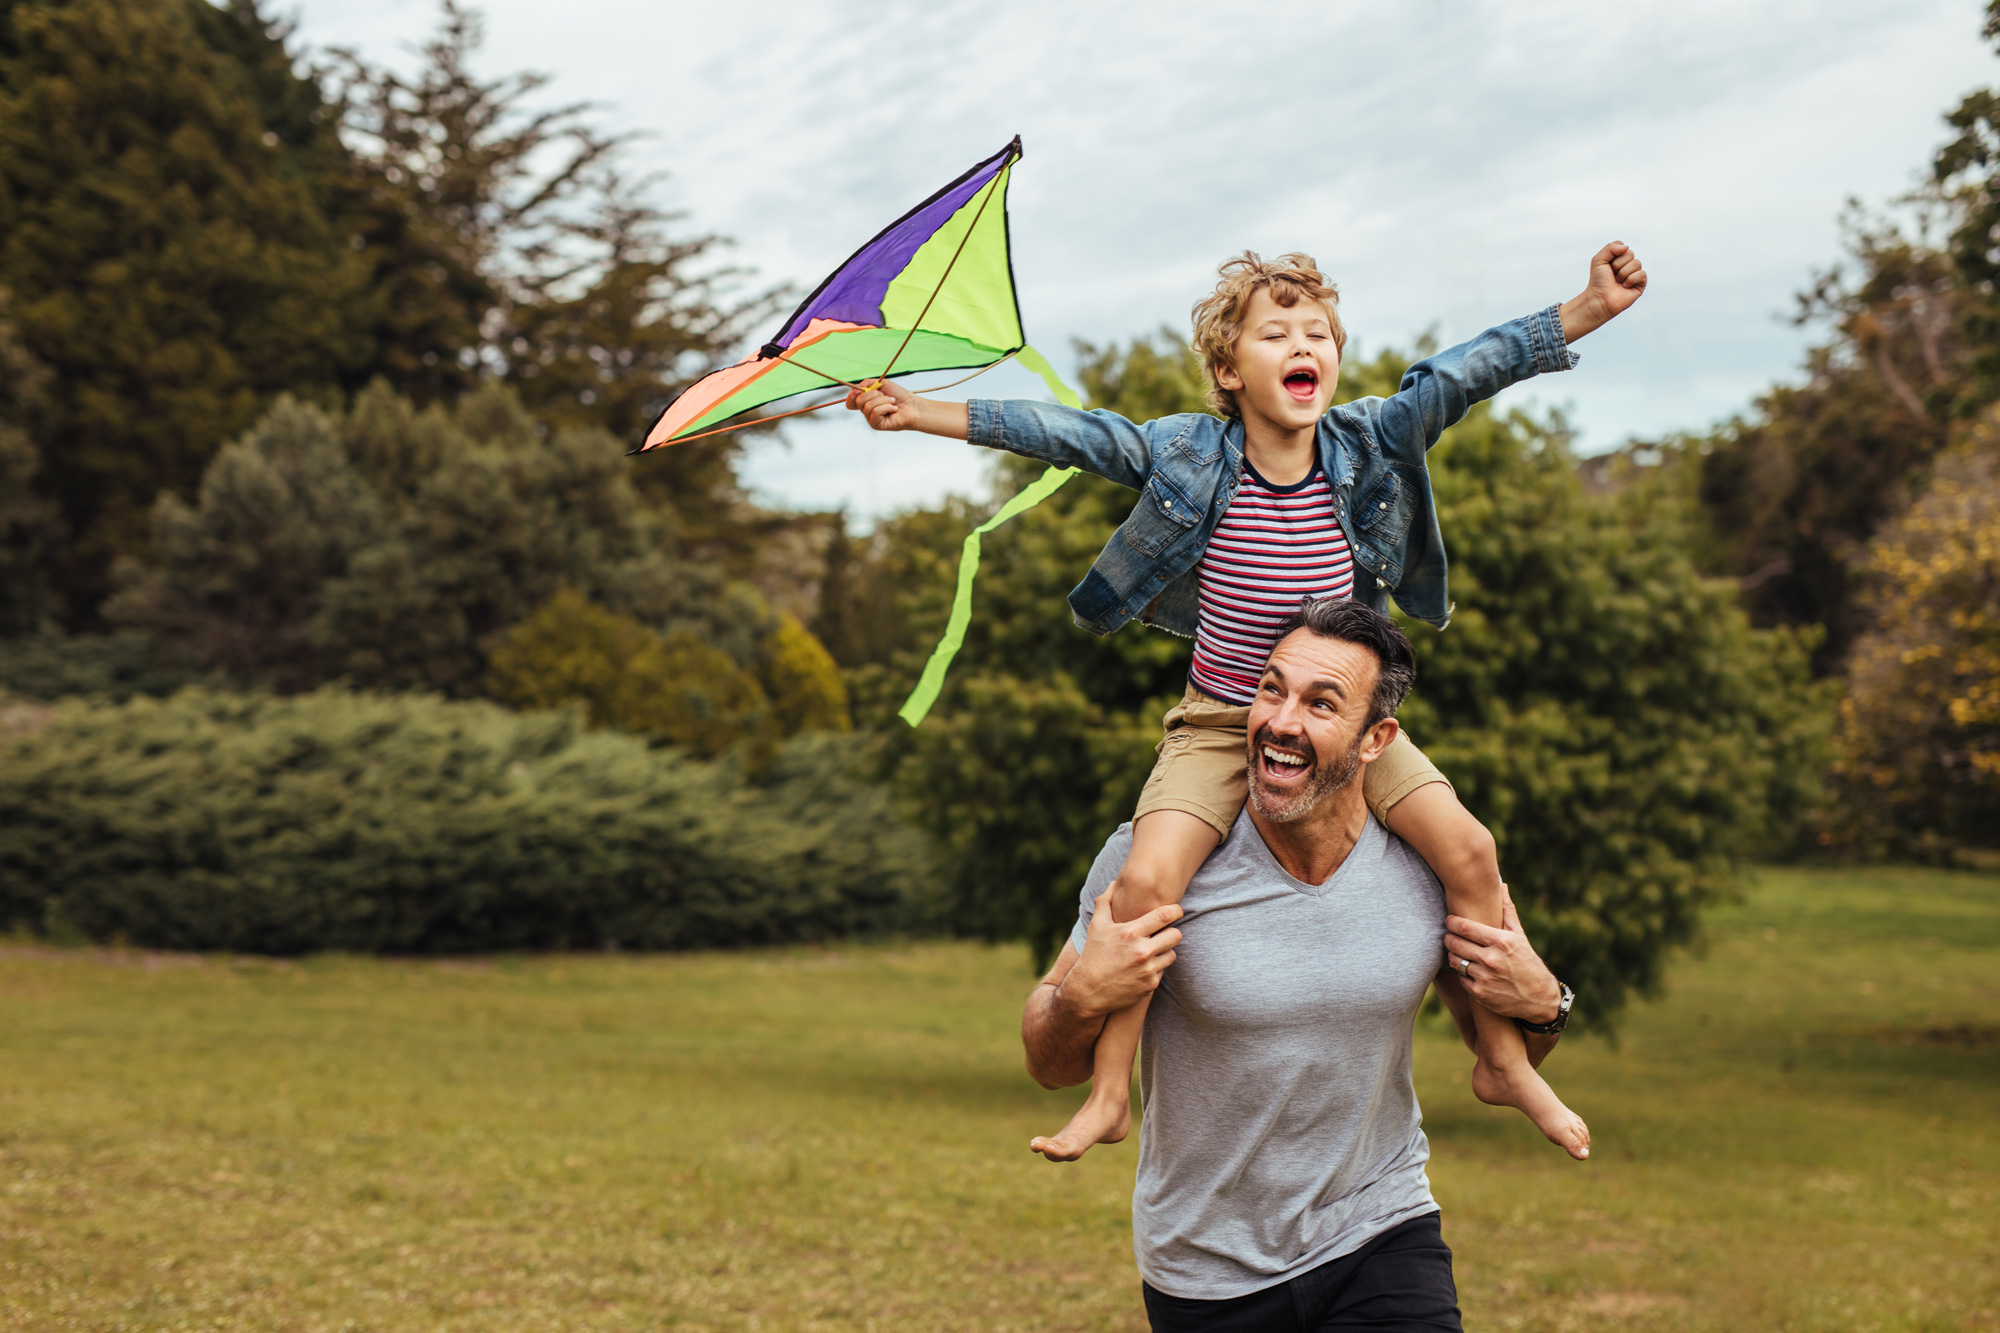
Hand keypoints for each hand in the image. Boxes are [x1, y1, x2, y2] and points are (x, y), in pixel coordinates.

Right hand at [845, 379, 923, 430]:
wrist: (912, 405)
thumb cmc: (900, 396)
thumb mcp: (882, 383)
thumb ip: (867, 383)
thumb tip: (856, 389)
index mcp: (867, 401)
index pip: (851, 401)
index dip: (852, 395)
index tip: (859, 390)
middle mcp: (867, 410)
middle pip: (858, 401)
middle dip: (873, 394)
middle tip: (885, 396)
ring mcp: (871, 418)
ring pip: (867, 406)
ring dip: (883, 400)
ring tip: (892, 402)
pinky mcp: (876, 425)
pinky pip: (875, 412)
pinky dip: (886, 407)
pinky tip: (893, 409)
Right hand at [1057, 883, 1182, 1018]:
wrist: (1088, 992)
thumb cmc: (1093, 955)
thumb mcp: (1096, 926)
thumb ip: (1105, 902)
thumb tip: (1113, 883)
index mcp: (1131, 933)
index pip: (1166, 915)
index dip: (1175, 910)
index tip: (1176, 911)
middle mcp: (1142, 951)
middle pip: (1176, 935)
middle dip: (1171, 932)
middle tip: (1163, 932)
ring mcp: (1147, 970)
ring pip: (1172, 954)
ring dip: (1164, 951)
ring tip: (1151, 950)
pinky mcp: (1150, 985)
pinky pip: (1163, 971)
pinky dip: (1156, 968)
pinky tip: (1143, 966)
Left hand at [1442, 883, 1561, 1023]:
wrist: (1539, 998)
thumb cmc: (1527, 962)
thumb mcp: (1519, 936)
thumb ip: (1507, 910)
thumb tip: (1502, 884)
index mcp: (1501, 941)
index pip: (1464, 926)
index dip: (1451, 921)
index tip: (1449, 920)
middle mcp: (1492, 959)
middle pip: (1455, 943)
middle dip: (1448, 937)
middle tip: (1448, 935)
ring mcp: (1485, 978)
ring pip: (1455, 961)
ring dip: (1453, 955)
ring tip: (1457, 951)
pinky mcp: (1480, 994)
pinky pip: (1460, 979)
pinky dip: (1461, 973)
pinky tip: (1467, 969)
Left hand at [1558, 241, 1646, 341]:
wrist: (1599, 299)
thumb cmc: (1598, 281)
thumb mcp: (1598, 260)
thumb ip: (1610, 247)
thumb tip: (1627, 247)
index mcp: (1619, 258)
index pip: (1623, 247)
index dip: (1613, 255)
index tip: (1607, 266)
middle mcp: (1628, 264)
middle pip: (1630, 253)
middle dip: (1617, 265)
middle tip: (1612, 275)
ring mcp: (1635, 273)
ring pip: (1636, 263)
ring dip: (1623, 273)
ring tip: (1618, 282)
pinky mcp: (1641, 284)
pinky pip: (1642, 274)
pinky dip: (1631, 279)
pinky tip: (1625, 286)